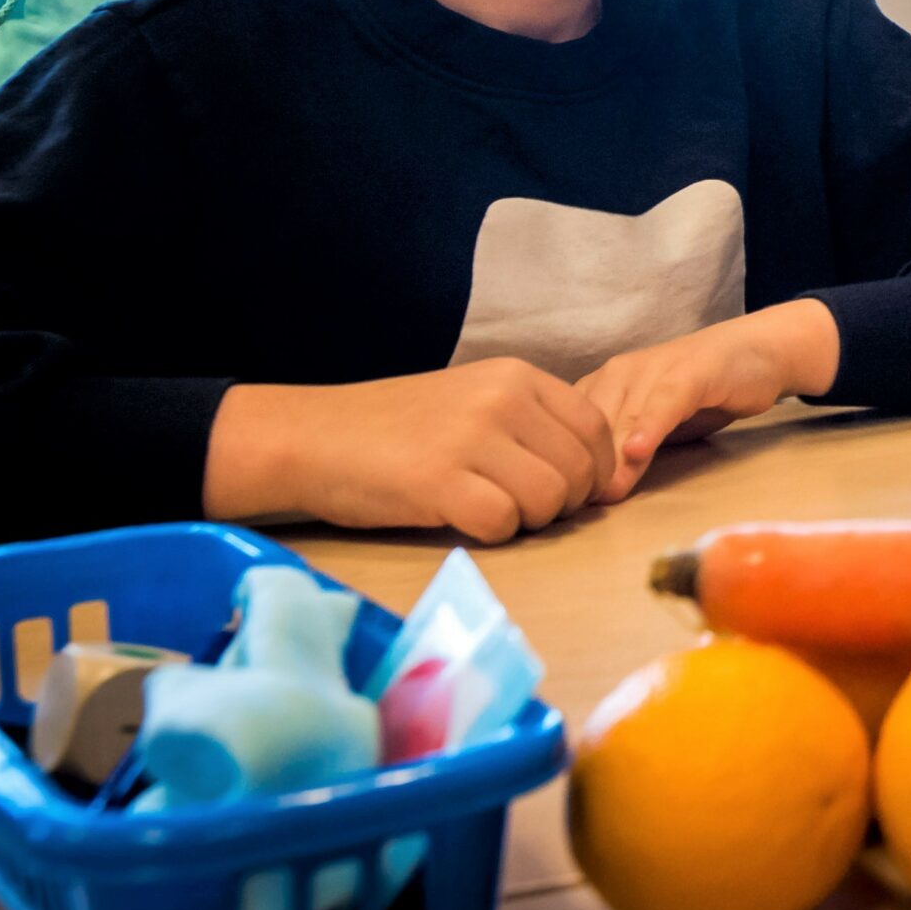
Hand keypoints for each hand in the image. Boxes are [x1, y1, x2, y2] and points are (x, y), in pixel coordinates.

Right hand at [203, 359, 616, 543]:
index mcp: (516, 376)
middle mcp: (502, 399)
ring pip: (550, 501)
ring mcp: (471, 437)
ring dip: (528, 521)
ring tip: (489, 511)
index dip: (596, 473)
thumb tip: (597, 476)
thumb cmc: (397, 428)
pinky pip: (503, 524)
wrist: (313, 436)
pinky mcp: (440, 481)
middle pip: (580, 471)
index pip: (596, 429)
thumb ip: (532, 426)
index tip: (574, 496)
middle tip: (525, 511)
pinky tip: (461, 520)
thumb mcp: (474, 401)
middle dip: (564, 505)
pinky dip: (491, 533)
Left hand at [577, 301, 842, 500]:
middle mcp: (620, 373)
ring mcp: (655, 369)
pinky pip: (665, 400)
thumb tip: (595, 495)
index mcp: (603, 385)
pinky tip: (638, 452)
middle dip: (584, 465)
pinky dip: (650, 425)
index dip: (565, 463)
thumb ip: (627, 454)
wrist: (758, 353)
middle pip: (591, 425)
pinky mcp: (691, 371)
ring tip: (604, 492)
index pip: (568, 428)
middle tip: (579, 507)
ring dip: (612, 455)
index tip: (561, 503)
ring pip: (624, 414)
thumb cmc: (702, 393)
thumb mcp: (657, 428)